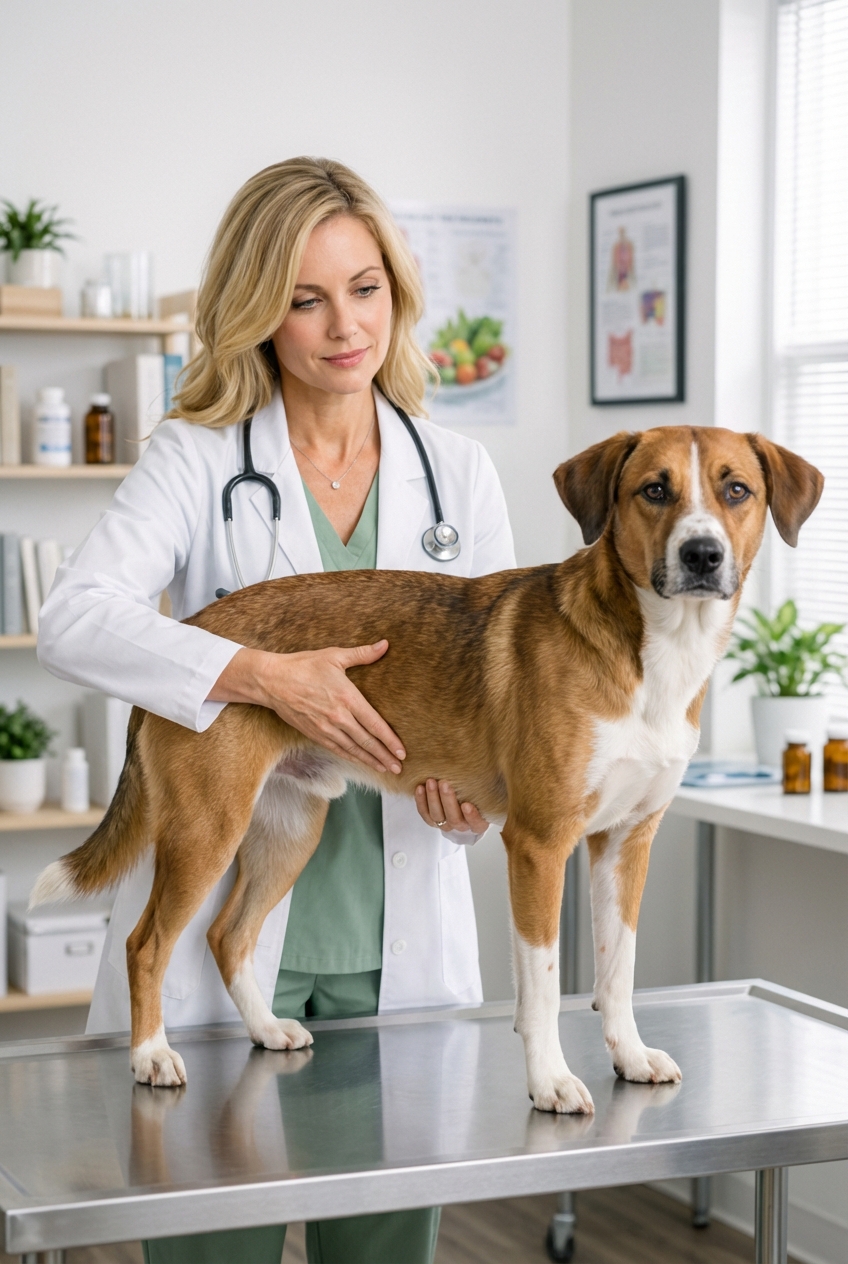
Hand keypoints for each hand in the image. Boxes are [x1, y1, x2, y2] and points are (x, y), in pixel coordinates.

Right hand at [209, 641, 405, 774]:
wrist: (272, 680)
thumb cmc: (303, 665)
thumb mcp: (334, 656)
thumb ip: (362, 654)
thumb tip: (385, 645)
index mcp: (347, 698)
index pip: (374, 724)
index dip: (390, 740)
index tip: (402, 750)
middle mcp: (338, 717)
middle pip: (366, 742)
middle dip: (385, 756)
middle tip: (398, 766)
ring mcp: (325, 728)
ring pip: (353, 749)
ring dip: (370, 760)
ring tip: (385, 768)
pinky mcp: (314, 733)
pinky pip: (337, 749)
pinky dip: (351, 757)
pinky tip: (361, 761)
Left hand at [415, 778, 489, 833]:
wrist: (463, 803)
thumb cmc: (477, 797)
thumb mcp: (484, 795)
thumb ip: (485, 787)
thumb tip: (490, 767)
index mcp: (478, 823)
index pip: (476, 823)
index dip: (471, 816)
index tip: (467, 805)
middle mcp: (462, 826)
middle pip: (454, 818)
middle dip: (448, 800)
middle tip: (444, 783)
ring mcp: (445, 824)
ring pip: (437, 816)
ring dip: (433, 798)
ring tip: (431, 782)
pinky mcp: (432, 820)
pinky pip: (425, 813)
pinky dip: (421, 801)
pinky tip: (419, 788)